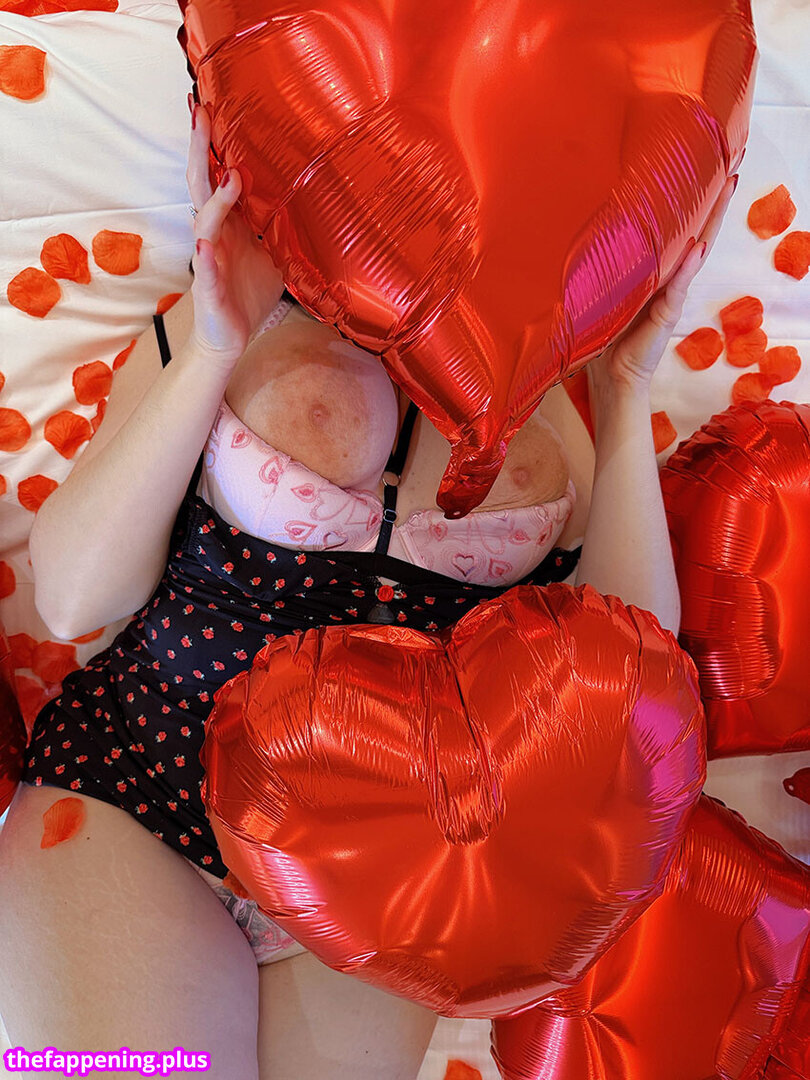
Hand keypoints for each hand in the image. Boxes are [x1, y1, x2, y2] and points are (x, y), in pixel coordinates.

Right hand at [186, 102, 283, 365]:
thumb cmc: (248, 292)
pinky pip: (206, 271)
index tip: (214, 106)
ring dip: (216, 201)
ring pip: (204, 224)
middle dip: (200, 151)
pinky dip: (205, 259)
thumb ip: (283, 224)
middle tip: (201, 113)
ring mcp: (209, 261)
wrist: (229, 337)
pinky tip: (205, 246)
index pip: (217, 175)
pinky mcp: (209, 289)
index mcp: (228, 223)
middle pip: (201, 185)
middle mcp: (214, 235)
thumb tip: (314, 196)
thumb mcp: (274, 253)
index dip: (214, 144)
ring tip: (229, 178)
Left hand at [588, 174, 738, 393]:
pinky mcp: (667, 314)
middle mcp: (667, 279)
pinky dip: (687, 267)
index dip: (688, 204)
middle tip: (729, 169)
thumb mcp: (603, 290)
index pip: (674, 231)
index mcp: (652, 271)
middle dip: (712, 203)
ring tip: (727, 191)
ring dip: (711, 223)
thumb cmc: (603, 333)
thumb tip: (591, 230)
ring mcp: (670, 295)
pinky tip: (698, 247)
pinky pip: (678, 286)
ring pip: (696, 252)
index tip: (699, 171)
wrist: (610, 374)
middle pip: (695, 233)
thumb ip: (608, 266)